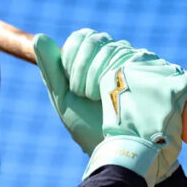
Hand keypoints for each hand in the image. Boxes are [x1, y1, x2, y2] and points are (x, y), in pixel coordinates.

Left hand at [34, 29, 186, 186]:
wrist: (118, 150)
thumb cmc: (90, 128)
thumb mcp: (64, 100)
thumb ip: (52, 70)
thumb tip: (40, 36)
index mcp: (93, 62)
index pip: (82, 38)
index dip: (73, 54)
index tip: (72, 84)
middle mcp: (113, 58)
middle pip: (94, 39)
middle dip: (82, 65)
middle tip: (83, 94)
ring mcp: (131, 64)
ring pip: (110, 46)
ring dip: (95, 73)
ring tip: (97, 99)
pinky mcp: (146, 71)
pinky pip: (128, 56)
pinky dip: (111, 73)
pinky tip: (109, 94)